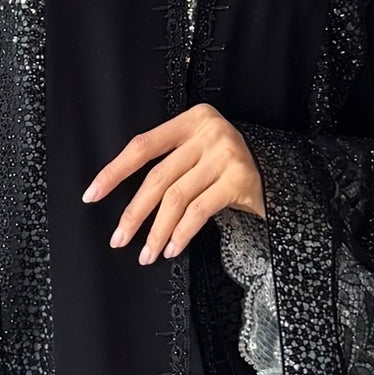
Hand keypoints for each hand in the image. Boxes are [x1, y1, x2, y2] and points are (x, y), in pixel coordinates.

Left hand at [83, 103, 264, 262]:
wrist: (281, 177)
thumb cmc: (230, 168)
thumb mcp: (201, 152)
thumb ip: (171, 162)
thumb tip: (129, 202)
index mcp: (191, 120)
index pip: (143, 146)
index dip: (114, 172)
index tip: (92, 195)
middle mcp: (208, 132)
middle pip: (158, 177)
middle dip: (134, 213)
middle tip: (118, 239)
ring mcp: (225, 154)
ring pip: (176, 198)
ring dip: (156, 231)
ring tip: (147, 253)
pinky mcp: (239, 179)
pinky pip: (199, 210)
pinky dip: (181, 233)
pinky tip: (172, 248)